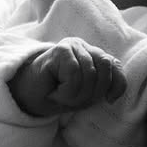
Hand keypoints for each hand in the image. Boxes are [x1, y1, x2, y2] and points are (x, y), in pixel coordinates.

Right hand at [8, 37, 126, 116]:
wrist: (30, 95)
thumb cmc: (60, 94)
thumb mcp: (88, 95)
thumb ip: (104, 86)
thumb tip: (113, 95)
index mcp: (95, 56)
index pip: (115, 66)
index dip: (116, 85)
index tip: (108, 100)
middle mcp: (86, 47)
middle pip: (104, 69)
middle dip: (93, 92)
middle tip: (75, 98)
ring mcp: (73, 45)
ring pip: (89, 73)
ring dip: (77, 94)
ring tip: (63, 94)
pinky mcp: (60, 49)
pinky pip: (74, 73)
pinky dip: (67, 90)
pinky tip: (56, 89)